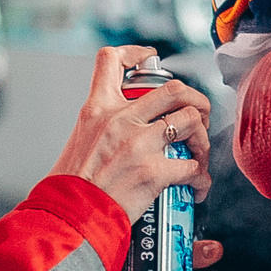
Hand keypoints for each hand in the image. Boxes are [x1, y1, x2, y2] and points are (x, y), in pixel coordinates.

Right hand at [48, 46, 213, 221]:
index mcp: (97, 110)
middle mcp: (120, 120)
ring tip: (199, 154)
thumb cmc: (70, 187)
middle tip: (198, 115)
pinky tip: (196, 187)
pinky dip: (201, 178)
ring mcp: (139, 144)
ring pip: (190, 120)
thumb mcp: (78, 141)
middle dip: (196, 100)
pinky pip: (193, 167)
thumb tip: (117, 129)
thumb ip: (101, 127)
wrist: (68, 216)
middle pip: (174, 89)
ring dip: (202, 138)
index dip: (135, 53)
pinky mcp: (153, 172)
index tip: (149, 58)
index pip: (110, 60)